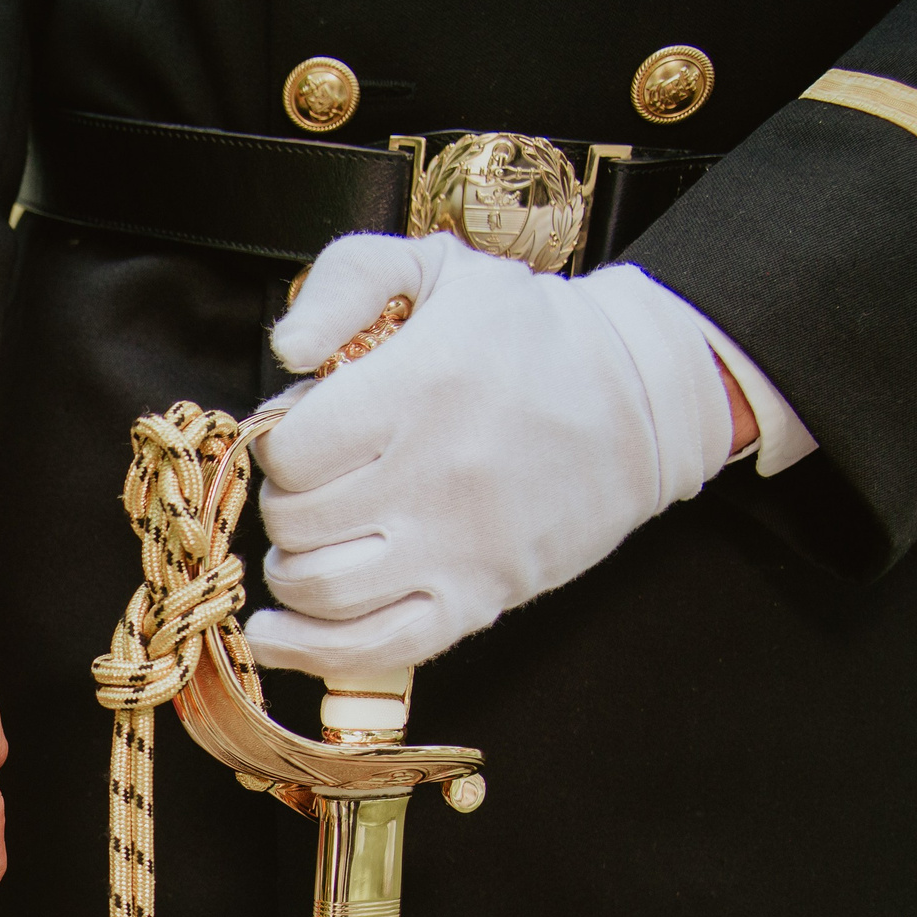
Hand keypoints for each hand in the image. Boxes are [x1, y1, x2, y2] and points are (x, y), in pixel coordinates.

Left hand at [246, 232, 737, 678]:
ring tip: (304, 545)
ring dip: (291, 572)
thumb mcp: (436, 266)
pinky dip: (311, 650)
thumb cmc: (527, 332)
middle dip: (285, 504)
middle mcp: (434, 476)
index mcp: (420, 388)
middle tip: (310, 486)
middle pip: (298, 522)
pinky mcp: (479, 599)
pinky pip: (374, 647)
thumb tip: (285, 346)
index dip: (278, 444)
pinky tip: (275, 635)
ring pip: (322, 590)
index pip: (291, 451)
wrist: (641, 398)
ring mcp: (457, 548)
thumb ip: (345, 281)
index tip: (301, 433)